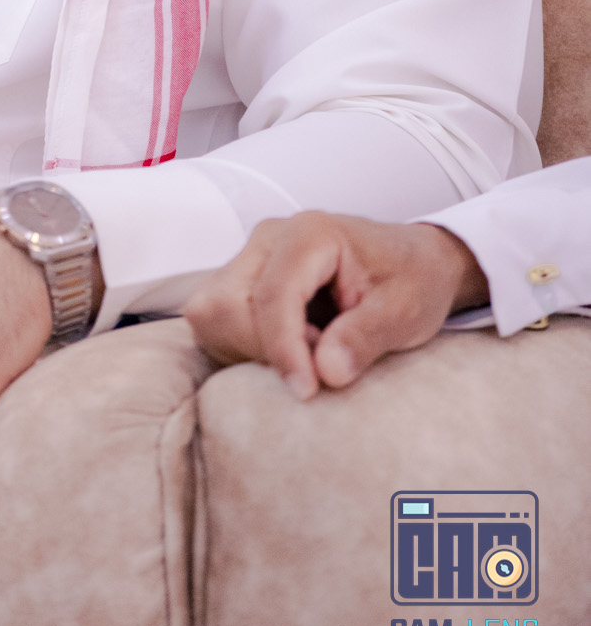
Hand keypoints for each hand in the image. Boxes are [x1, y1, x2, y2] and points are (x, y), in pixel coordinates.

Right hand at [183, 211, 489, 400]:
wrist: (413, 262)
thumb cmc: (412, 279)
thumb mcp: (406, 311)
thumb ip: (365, 338)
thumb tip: (326, 372)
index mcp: (310, 234)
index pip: (273, 295)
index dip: (284, 350)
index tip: (307, 391)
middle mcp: (268, 237)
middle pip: (227, 304)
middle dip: (264, 348)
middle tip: (316, 363)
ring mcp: (250, 256)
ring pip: (212, 312)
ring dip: (250, 348)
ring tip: (306, 351)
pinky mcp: (240, 279)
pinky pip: (215, 320)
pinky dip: (244, 345)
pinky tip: (290, 347)